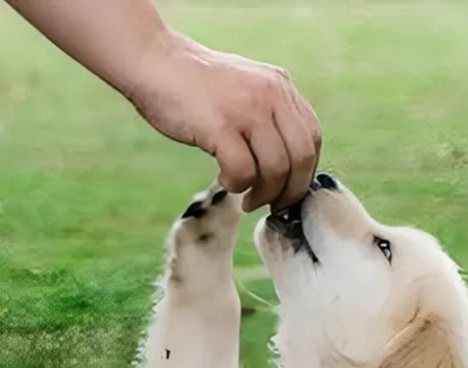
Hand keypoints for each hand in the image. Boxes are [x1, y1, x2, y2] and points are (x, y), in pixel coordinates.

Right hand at [130, 31, 320, 211]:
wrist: (155, 61)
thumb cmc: (196, 88)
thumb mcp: (246, 92)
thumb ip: (269, 118)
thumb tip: (287, 170)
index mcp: (280, 87)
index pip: (312, 138)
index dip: (304, 173)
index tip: (287, 191)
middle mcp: (270, 94)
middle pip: (301, 157)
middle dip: (289, 192)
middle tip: (272, 206)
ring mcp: (247, 108)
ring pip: (276, 169)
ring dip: (263, 194)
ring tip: (247, 198)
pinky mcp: (221, 125)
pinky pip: (243, 172)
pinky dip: (237, 185)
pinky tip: (224, 179)